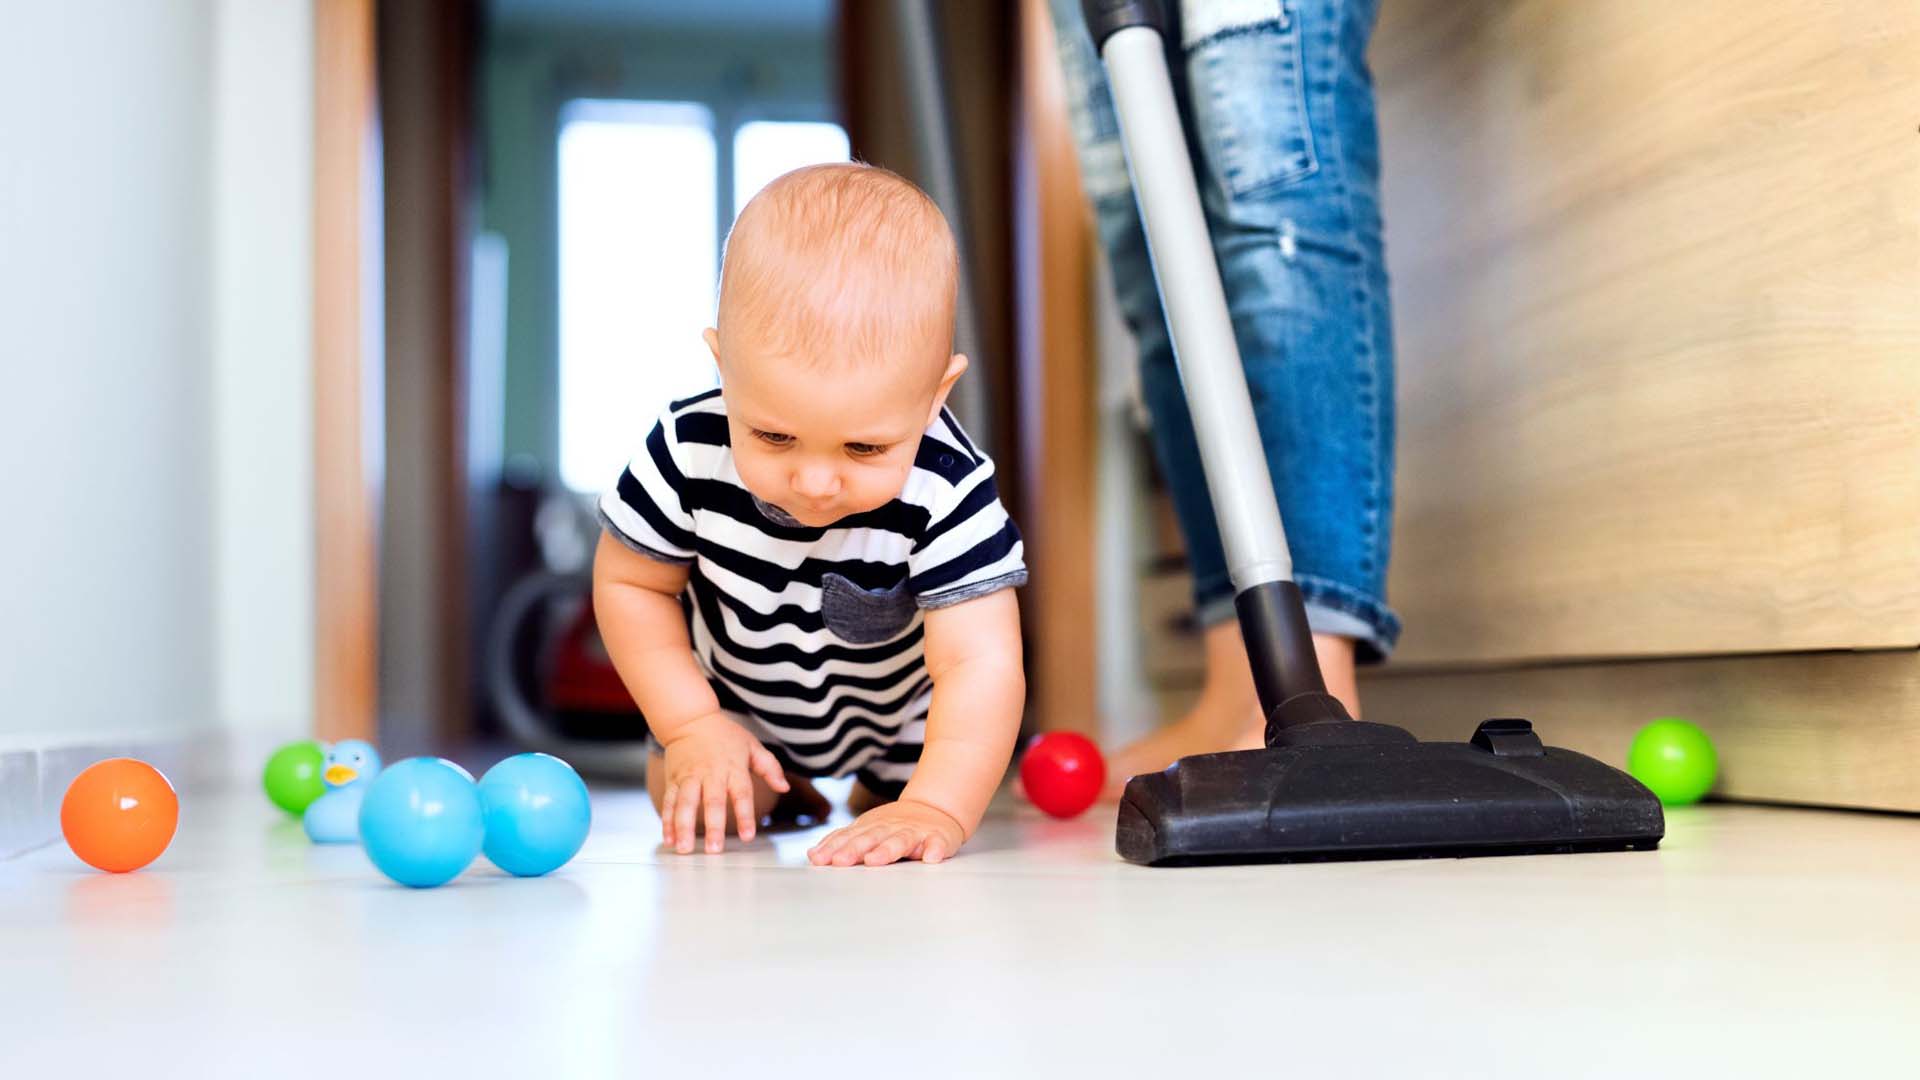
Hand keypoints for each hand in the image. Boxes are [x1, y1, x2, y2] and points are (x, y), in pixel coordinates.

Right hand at [658, 714, 789, 853]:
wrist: (690, 719)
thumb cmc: (725, 735)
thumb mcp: (752, 746)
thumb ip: (770, 767)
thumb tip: (785, 787)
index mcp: (733, 768)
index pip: (742, 794)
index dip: (745, 815)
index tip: (748, 836)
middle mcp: (710, 773)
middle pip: (712, 802)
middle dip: (713, 827)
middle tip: (713, 849)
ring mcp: (689, 777)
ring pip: (685, 804)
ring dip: (683, 827)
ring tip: (684, 849)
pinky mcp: (673, 779)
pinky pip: (669, 802)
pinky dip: (667, 821)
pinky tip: (669, 839)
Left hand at [807, 799, 965, 866]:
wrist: (935, 809)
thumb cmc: (894, 826)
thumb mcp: (866, 830)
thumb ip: (842, 841)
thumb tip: (812, 855)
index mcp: (871, 827)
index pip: (849, 837)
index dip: (834, 848)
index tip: (819, 860)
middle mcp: (890, 828)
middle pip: (871, 838)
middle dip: (854, 849)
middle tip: (840, 861)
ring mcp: (914, 833)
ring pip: (900, 840)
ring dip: (887, 850)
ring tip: (875, 860)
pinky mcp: (938, 838)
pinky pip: (937, 844)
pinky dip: (934, 850)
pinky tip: (930, 858)